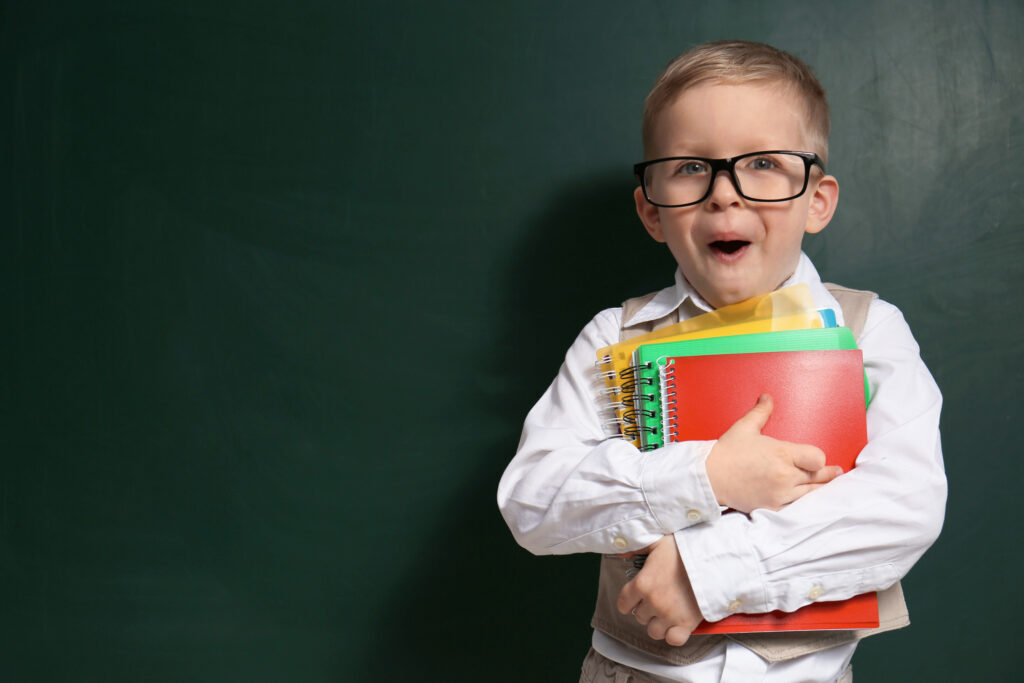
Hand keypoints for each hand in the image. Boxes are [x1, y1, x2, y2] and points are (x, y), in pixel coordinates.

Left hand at [616, 535, 701, 645]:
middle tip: (658, 599)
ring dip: (658, 624)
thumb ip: (637, 547)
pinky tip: (677, 625)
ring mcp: (669, 614)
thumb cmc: (685, 549)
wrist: (713, 559)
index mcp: (642, 583)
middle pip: (640, 617)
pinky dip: (674, 635)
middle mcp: (653, 601)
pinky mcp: (686, 624)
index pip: (623, 603)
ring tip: (667, 613)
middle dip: (647, 609)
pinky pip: (673, 640)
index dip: (629, 601)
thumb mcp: (657, 542)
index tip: (635, 599)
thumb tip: (621, 554)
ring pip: (654, 631)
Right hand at [705, 394, 842, 512]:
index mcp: (782, 453)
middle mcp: (785, 475)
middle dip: (826, 473)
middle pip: (819, 476)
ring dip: (819, 488)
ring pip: (811, 493)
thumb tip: (768, 397)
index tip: (815, 457)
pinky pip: (797, 507)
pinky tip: (807, 499)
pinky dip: (801, 502)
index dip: (818, 458)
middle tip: (836, 471)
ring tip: (828, 484)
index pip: (818, 458)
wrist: (709, 477)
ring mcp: (780, 494)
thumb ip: (761, 412)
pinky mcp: (773, 507)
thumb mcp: (745, 428)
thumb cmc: (727, 451)